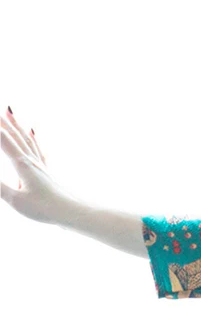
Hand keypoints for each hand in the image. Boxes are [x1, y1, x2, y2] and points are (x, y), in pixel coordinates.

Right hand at [1, 105, 69, 224]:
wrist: (71, 212)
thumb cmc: (45, 208)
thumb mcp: (16, 200)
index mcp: (22, 164)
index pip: (3, 140)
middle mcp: (32, 160)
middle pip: (15, 135)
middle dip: (3, 121)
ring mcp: (40, 164)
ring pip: (26, 138)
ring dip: (16, 124)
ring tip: (10, 111)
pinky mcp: (46, 171)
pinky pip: (37, 148)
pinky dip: (32, 137)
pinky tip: (32, 132)